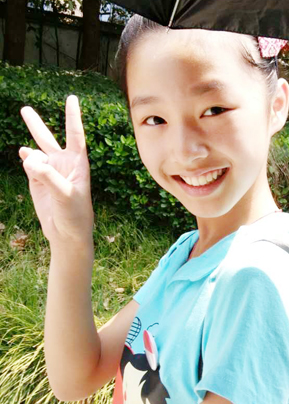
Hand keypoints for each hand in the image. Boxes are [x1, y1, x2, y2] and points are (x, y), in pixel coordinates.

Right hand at [19, 95, 93, 248]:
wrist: (67, 233)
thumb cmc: (75, 213)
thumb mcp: (65, 193)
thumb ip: (47, 175)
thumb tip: (27, 157)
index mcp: (77, 164)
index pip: (75, 136)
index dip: (73, 117)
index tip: (71, 98)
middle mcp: (63, 164)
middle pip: (48, 139)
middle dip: (36, 124)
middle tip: (25, 109)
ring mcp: (48, 172)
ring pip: (35, 151)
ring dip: (29, 143)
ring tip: (26, 128)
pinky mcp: (37, 181)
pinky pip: (28, 165)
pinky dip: (26, 160)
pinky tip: (24, 155)